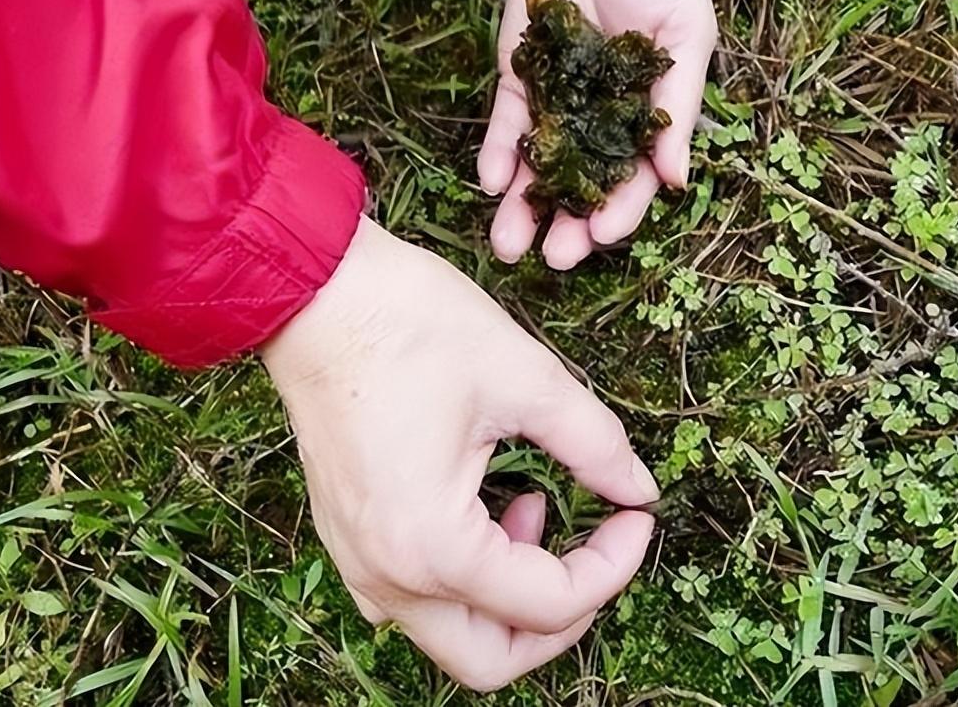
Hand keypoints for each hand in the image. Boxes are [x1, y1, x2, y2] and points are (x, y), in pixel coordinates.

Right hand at [260, 217, 658, 690]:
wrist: (317, 294)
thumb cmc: (411, 327)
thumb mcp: (527, 379)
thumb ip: (596, 445)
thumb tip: (641, 489)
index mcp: (435, 545)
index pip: (550, 605)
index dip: (615, 564)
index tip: (638, 515)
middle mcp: (388, 576)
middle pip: (493, 661)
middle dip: (562, 619)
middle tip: (600, 552)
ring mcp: (359, 563)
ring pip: (452, 636)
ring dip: (511, 600)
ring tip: (538, 510)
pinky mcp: (349, 540)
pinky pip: (417, 599)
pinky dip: (468, 581)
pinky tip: (492, 509)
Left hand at [478, 0, 716, 268]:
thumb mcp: (686, 37)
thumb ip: (678, 109)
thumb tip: (676, 180)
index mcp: (645, 117)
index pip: (632, 179)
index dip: (619, 212)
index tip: (601, 238)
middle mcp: (599, 119)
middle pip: (580, 186)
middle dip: (566, 225)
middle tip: (552, 259)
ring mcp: (557, 100)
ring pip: (538, 166)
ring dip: (522, 207)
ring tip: (507, 242)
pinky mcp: (519, 74)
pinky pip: (506, 124)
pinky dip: (497, 154)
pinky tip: (492, 181)